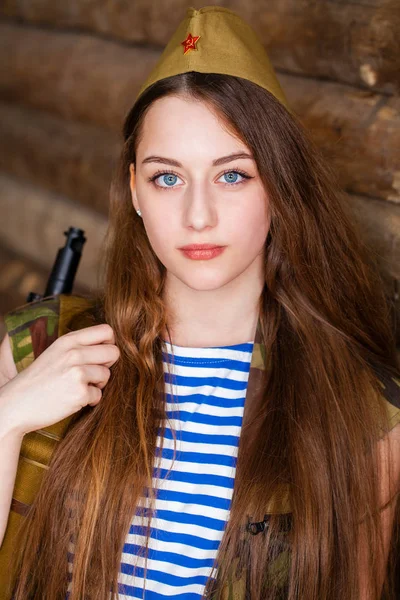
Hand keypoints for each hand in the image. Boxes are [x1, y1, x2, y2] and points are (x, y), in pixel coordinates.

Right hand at [0, 324, 119, 435]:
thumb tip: (110, 346)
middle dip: (107, 365)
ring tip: (78, 387)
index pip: (106, 331)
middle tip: (91, 374)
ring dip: (98, 384)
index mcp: (68, 340)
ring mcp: (77, 373)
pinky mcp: (79, 393)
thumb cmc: (39, 380)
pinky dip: (89, 400)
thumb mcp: (55, 353)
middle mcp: (74, 353)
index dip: (108, 344)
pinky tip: (73, 400)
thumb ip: (79, 347)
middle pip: (114, 352)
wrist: (16, 404)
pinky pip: (99, 395)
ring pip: (107, 375)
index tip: (100, 355)